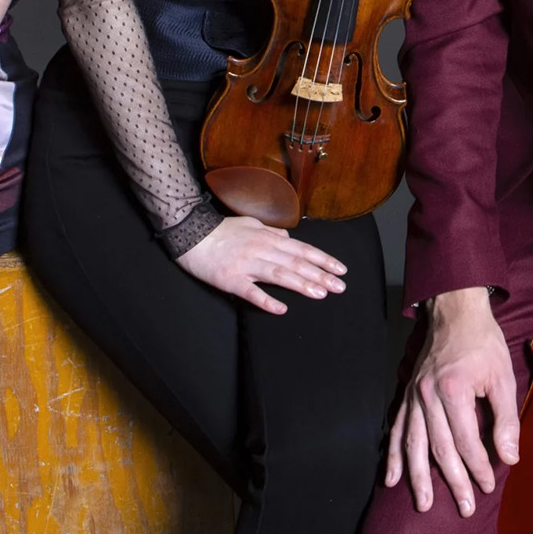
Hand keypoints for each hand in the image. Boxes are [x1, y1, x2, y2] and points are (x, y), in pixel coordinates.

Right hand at [175, 215, 348, 314]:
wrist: (192, 234)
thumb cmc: (222, 230)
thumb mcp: (251, 224)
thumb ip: (272, 233)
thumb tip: (289, 239)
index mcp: (268, 238)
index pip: (302, 249)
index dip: (323, 259)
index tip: (341, 269)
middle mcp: (262, 250)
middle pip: (296, 263)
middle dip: (320, 275)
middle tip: (340, 286)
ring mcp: (247, 265)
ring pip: (280, 275)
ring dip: (302, 285)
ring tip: (321, 294)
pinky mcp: (231, 279)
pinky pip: (251, 292)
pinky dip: (267, 300)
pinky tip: (282, 309)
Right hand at [384, 285, 518, 514]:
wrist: (455, 310)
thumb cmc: (483, 342)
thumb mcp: (503, 376)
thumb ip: (505, 418)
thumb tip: (509, 456)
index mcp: (453, 389)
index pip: (466, 441)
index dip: (479, 466)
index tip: (488, 485)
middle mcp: (428, 395)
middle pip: (439, 449)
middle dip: (452, 482)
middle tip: (464, 508)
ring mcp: (414, 395)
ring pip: (413, 444)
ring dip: (418, 477)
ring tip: (422, 504)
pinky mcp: (407, 393)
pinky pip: (396, 428)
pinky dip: (392, 455)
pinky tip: (392, 478)